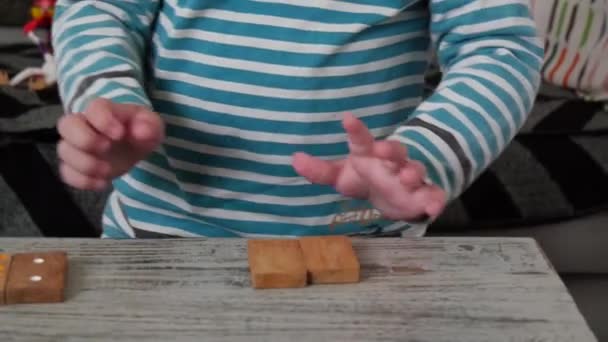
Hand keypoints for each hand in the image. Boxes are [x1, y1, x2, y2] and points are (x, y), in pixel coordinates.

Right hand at [56, 98, 163, 189]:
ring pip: (64, 151)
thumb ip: (149, 125)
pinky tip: (102, 183)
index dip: (104, 121)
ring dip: (85, 164)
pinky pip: (66, 172)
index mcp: (104, 110)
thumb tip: (142, 132)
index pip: (94, 108)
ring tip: (107, 170)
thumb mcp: (152, 125)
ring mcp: (77, 145)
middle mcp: (85, 124)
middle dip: (85, 139)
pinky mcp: (75, 165)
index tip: (120, 134)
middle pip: (66, 125)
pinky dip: (82, 181)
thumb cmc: (140, 129)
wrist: (134, 146)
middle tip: (107, 148)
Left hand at [292, 113, 445, 221]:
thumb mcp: (341, 175)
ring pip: (415, 170)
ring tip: (407, 177)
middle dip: (390, 149)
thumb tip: (294, 159)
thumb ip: (319, 170)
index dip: (355, 130)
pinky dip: (435, 201)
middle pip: (395, 150)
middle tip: (382, 150)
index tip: (347, 119)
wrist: (393, 195)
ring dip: (412, 172)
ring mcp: (410, 178)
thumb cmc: (364, 178)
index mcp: (370, 154)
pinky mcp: (425, 194)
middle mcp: (392, 163)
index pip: (362, 140)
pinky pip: (433, 196)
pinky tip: (432, 209)